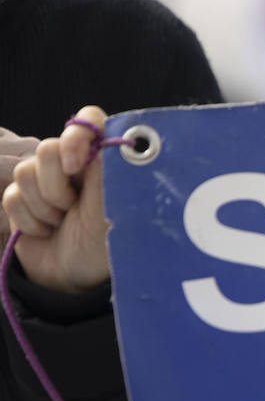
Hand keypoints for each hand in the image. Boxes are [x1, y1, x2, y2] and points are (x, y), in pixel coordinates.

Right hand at [1, 106, 111, 292]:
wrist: (80, 280)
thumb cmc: (109, 243)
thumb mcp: (116, 203)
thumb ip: (107, 165)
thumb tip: (98, 132)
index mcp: (104, 160)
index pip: (87, 120)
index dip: (75, 136)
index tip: (77, 167)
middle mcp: (75, 166)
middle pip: (46, 147)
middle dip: (56, 185)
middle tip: (72, 208)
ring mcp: (46, 183)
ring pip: (24, 172)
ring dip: (43, 205)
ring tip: (61, 223)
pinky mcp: (23, 202)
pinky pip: (10, 196)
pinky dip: (28, 219)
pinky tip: (46, 232)